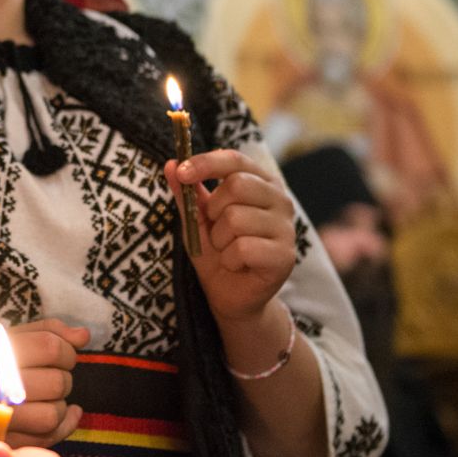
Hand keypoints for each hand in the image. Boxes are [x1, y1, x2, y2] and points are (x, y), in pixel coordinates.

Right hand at [0, 319, 88, 446]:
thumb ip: (39, 333)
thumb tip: (84, 335)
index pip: (50, 347)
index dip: (66, 348)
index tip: (62, 352)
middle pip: (56, 381)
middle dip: (65, 374)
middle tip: (55, 372)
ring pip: (53, 413)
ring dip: (61, 402)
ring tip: (50, 394)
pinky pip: (44, 441)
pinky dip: (62, 427)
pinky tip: (64, 414)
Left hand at [165, 149, 296, 323]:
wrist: (230, 296)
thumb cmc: (216, 251)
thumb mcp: (196, 219)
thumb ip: (186, 192)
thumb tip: (170, 164)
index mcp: (261, 183)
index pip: (234, 160)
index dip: (205, 163)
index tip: (181, 172)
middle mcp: (280, 200)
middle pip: (236, 185)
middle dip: (214, 211)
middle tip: (217, 231)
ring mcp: (287, 228)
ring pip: (236, 218)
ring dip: (220, 240)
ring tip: (227, 251)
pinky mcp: (286, 256)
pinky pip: (244, 247)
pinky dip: (230, 259)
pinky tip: (237, 265)